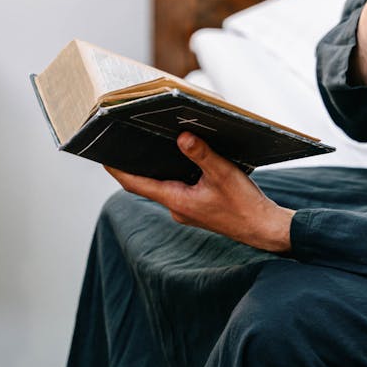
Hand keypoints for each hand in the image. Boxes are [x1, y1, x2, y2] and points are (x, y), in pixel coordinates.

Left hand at [105, 133, 294, 252]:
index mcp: (177, 201)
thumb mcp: (222, 174)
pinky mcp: (198, 208)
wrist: (263, 229)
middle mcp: (177, 208)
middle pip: (148, 184)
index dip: (118, 171)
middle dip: (137, 165)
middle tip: (126, 143)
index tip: (103, 158)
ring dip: (158, 169)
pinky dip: (176, 174)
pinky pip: (180, 188)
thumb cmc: (244, 205)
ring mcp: (187, 210)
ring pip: (166, 186)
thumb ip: (201, 154)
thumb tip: (182, 137)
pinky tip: (186, 159)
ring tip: (153, 145)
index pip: (137, 185)